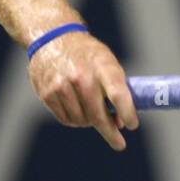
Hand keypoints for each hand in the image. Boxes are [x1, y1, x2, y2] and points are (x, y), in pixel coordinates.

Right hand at [27, 31, 137, 150]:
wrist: (53, 37)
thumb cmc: (88, 54)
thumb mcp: (107, 62)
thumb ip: (116, 90)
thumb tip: (119, 123)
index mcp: (102, 66)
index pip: (118, 95)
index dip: (127, 113)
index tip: (133, 125)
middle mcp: (81, 76)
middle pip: (99, 115)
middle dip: (111, 133)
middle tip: (119, 143)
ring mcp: (62, 86)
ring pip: (82, 121)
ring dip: (90, 123)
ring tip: (93, 113)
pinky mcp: (47, 93)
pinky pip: (66, 119)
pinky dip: (75, 119)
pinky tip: (78, 109)